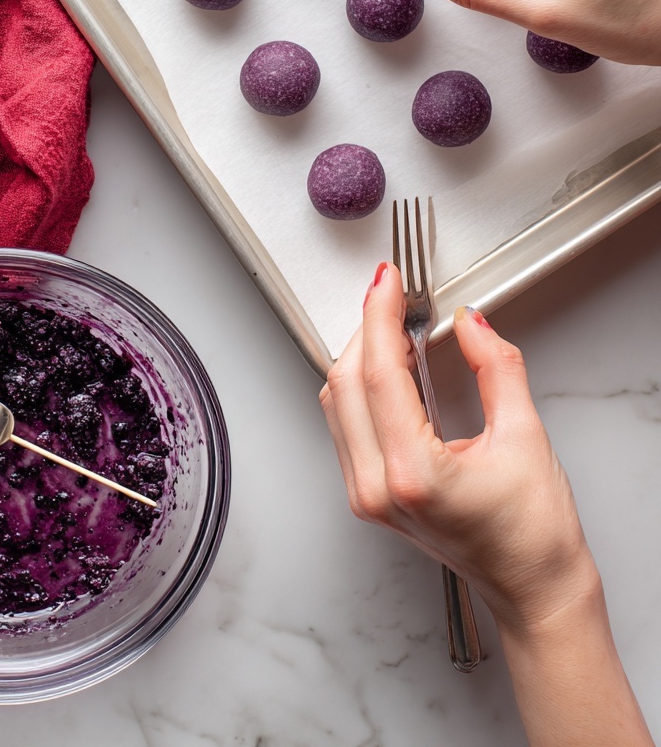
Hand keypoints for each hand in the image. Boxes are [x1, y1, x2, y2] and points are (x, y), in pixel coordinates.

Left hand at [319, 263, 596, 631]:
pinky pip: (345, 424)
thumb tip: (471, 324)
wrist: (532, 588)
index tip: (387, 282)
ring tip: (391, 326)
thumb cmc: (534, 535)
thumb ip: (496, 369)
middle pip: (345, 383)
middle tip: (392, 296)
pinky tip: (386, 366)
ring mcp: (365, 496)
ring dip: (359, 356)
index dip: (379, 317)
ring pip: (337, 403)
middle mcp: (376, 488)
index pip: (378, 375)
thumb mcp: (525, 437)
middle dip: (366, 330)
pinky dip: (360, 386)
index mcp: (412, 475)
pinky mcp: (366, 496)